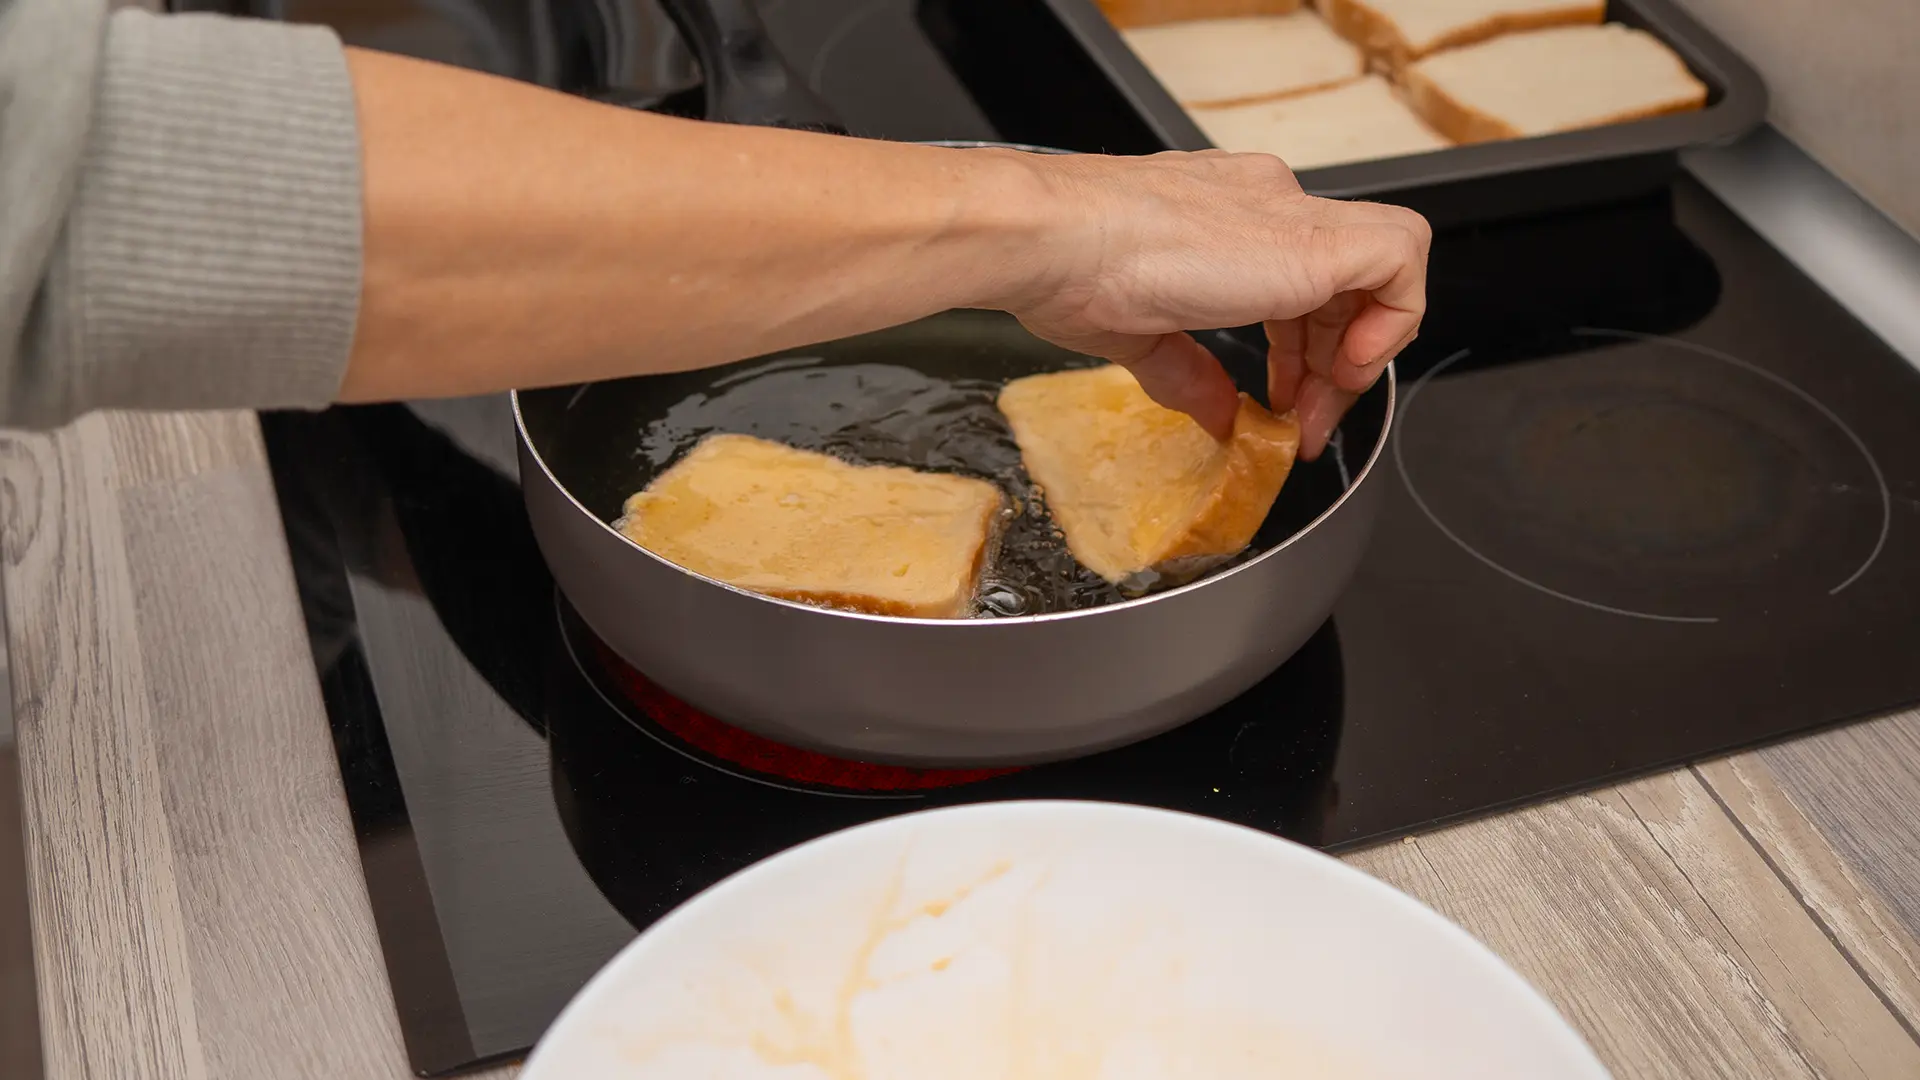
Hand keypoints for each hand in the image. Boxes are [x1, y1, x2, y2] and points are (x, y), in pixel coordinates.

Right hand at [1005, 149, 1429, 459]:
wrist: (1051, 237)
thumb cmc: (1067, 268)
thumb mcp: (1138, 334)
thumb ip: (1188, 372)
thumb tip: (1216, 415)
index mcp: (1228, 215)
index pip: (1300, 275)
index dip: (1305, 347)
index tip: (1283, 401)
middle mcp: (1268, 202)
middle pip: (1345, 281)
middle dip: (1334, 364)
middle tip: (1304, 423)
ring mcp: (1293, 214)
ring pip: (1384, 264)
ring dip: (1364, 350)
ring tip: (1320, 410)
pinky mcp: (1315, 240)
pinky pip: (1401, 260)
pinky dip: (1393, 318)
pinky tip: (1348, 370)